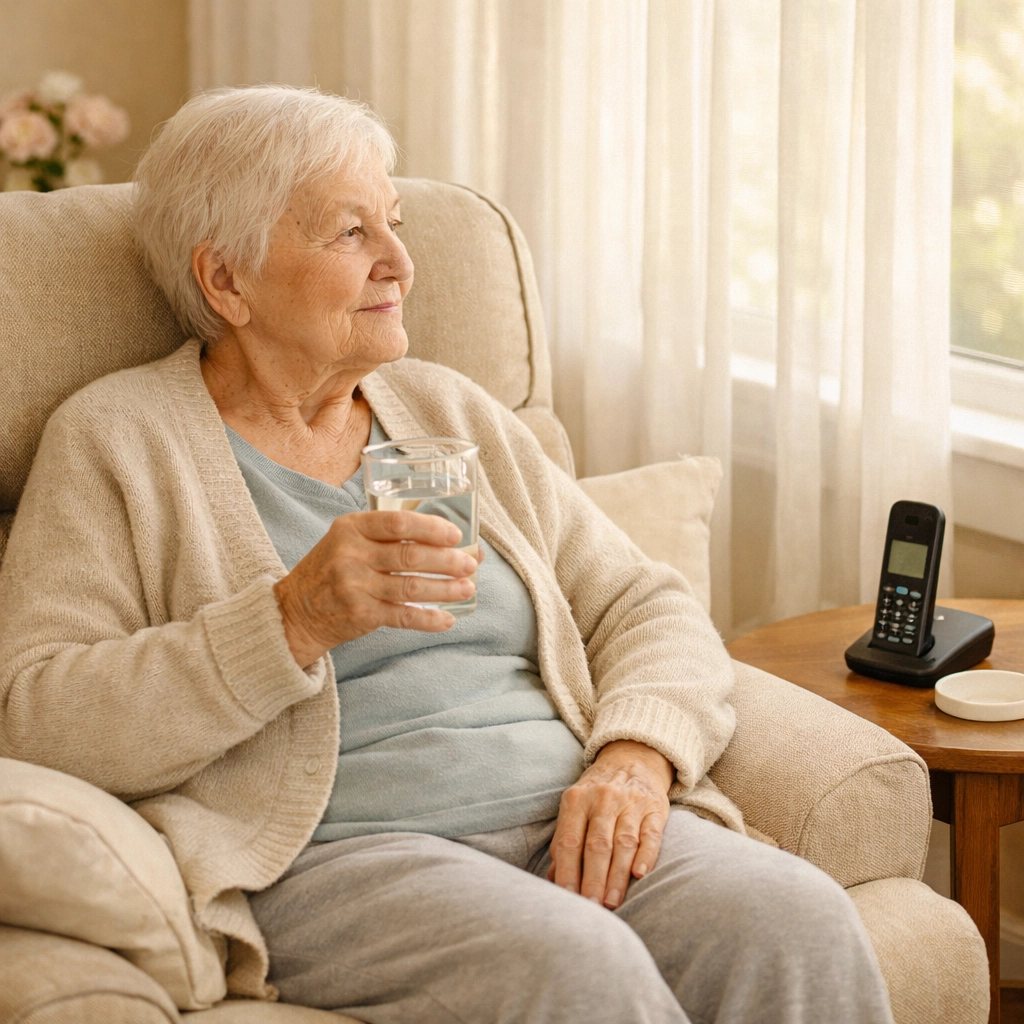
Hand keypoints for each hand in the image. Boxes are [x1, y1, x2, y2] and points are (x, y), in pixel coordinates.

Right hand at [273, 510, 480, 667]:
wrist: (295, 610)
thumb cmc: (332, 569)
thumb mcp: (350, 541)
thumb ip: (391, 539)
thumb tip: (452, 543)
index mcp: (351, 528)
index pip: (397, 522)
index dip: (431, 528)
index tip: (456, 535)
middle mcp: (351, 554)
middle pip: (409, 556)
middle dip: (447, 561)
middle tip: (471, 565)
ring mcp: (354, 586)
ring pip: (410, 587)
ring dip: (445, 589)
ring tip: (467, 589)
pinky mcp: (360, 614)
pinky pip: (402, 616)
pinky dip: (428, 619)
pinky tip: (447, 619)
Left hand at [548, 739, 672, 908]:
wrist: (632, 758)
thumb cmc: (596, 794)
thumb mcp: (575, 808)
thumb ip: (565, 841)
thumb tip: (554, 880)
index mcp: (577, 799)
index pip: (570, 841)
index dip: (568, 871)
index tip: (568, 899)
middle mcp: (604, 798)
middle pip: (597, 844)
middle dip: (593, 879)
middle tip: (591, 908)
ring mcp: (631, 802)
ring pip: (623, 843)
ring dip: (617, 876)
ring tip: (611, 902)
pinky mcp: (655, 808)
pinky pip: (651, 834)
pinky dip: (647, 855)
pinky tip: (640, 875)